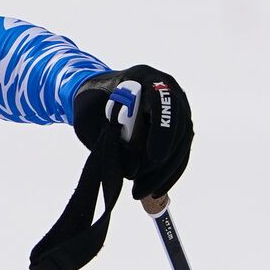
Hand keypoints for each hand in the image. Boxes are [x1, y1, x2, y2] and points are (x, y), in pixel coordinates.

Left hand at [72, 65, 193, 199]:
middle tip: (139, 184)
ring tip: (139, 192)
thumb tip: (132, 170)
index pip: (163, 100)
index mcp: (143, 76)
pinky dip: (167, 174)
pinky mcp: (179, 129)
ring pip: (180, 145)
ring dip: (162, 173)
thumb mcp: (89, 117)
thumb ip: (108, 137)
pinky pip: (179, 154)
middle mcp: (168, 90)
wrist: (98, 97)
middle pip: (178, 127)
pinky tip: (153, 190)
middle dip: (160, 161)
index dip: (161, 130)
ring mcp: (178, 109)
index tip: (152, 156)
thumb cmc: (90, 104)